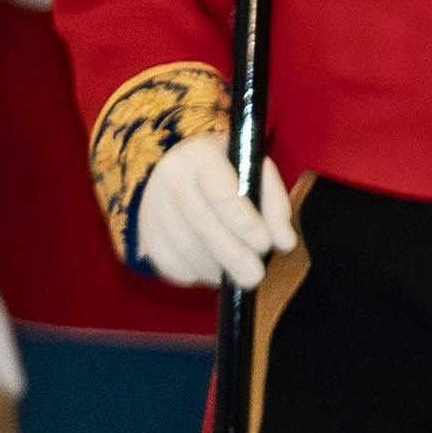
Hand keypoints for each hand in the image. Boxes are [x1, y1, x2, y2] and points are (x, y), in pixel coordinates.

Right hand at [136, 131, 294, 287]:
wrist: (181, 168)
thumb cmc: (229, 170)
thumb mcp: (256, 171)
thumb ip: (274, 203)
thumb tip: (285, 242)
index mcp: (201, 154)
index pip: (223, 194)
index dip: (245, 223)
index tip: (266, 245)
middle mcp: (171, 177)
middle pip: (202, 224)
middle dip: (233, 255)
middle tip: (255, 278)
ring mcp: (152, 205)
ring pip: (185, 248)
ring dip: (216, 268)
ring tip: (239, 276)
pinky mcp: (146, 232)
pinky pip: (170, 263)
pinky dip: (196, 273)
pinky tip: (215, 270)